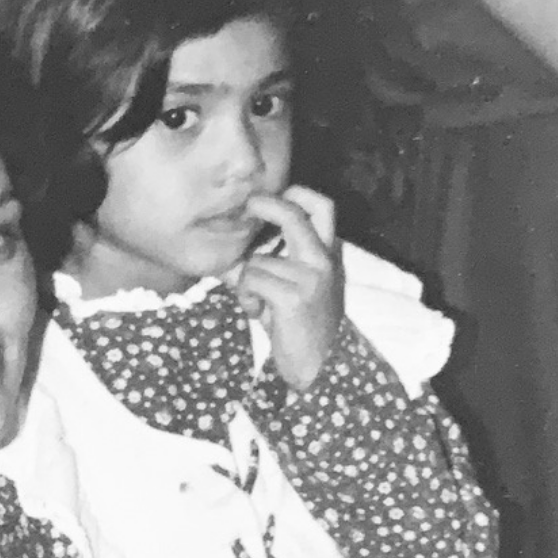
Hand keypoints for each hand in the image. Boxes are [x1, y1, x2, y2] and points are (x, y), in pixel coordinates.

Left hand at [237, 185, 344, 390]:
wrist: (318, 364)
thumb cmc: (298, 324)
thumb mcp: (290, 287)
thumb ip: (271, 262)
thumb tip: (231, 249)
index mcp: (326, 254)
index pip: (324, 208)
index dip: (298, 193)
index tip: (268, 195)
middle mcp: (323, 261)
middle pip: (295, 215)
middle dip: (267, 204)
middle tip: (248, 205)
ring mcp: (311, 278)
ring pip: (256, 261)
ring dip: (245, 283)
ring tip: (259, 303)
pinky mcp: (294, 297)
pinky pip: (251, 281)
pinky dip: (246, 298)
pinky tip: (259, 314)